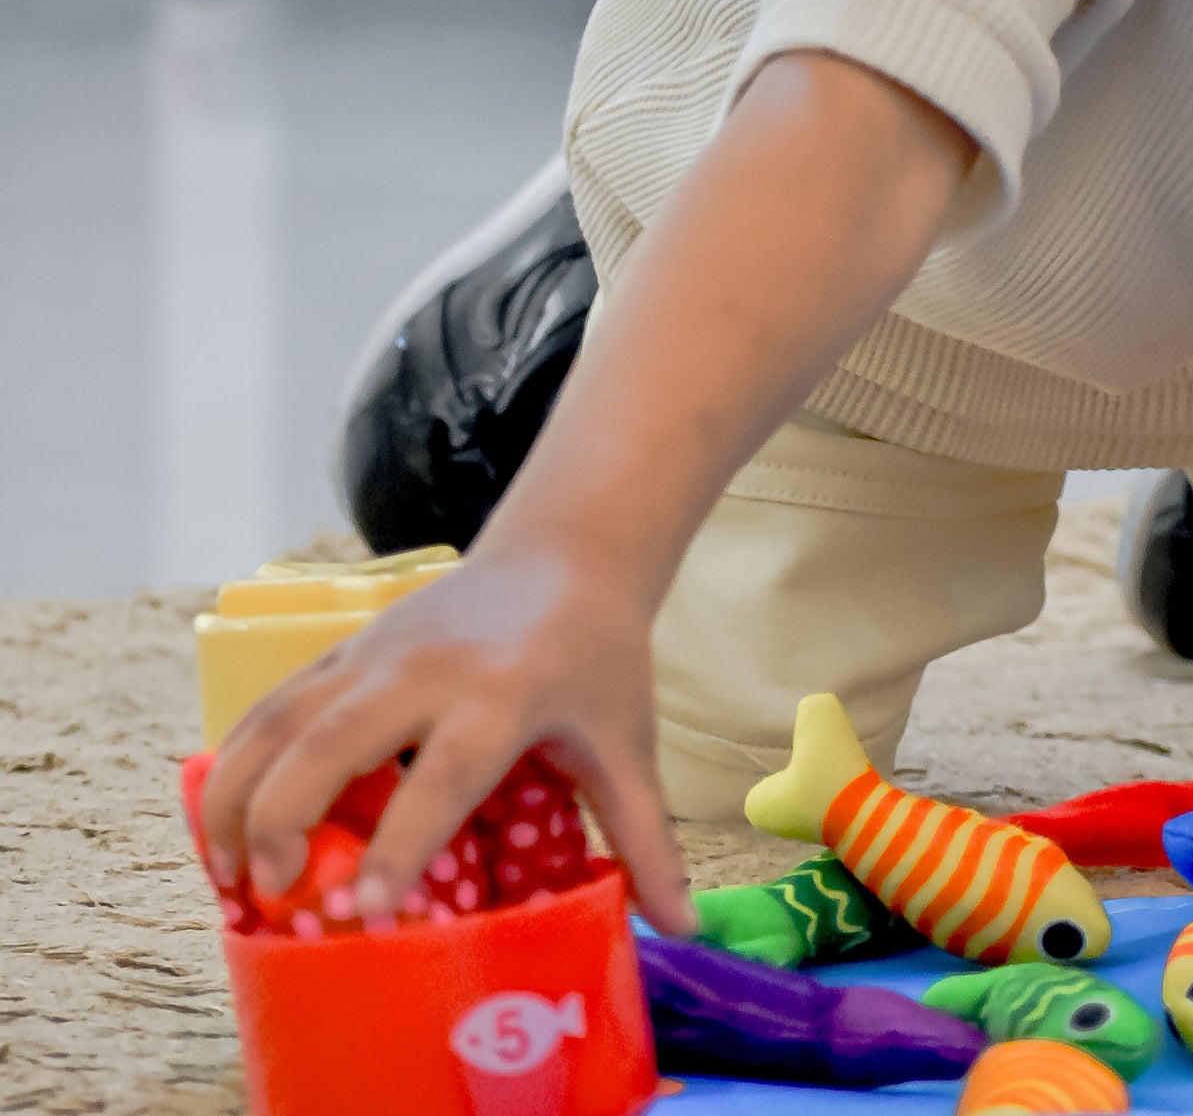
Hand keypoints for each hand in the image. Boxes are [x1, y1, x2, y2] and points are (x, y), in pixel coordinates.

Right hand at [198, 537, 694, 934]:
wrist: (566, 551)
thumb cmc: (598, 654)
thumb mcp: (627, 740)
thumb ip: (645, 836)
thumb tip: (681, 926)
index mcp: (503, 692)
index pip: (443, 774)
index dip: (402, 845)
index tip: (364, 914)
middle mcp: (427, 667)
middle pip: (332, 739)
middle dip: (286, 817)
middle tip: (274, 895)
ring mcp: (376, 649)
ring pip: (282, 717)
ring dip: (240, 793)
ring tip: (231, 873)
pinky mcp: (347, 645)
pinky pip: (275, 702)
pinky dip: (239, 759)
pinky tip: (227, 821)